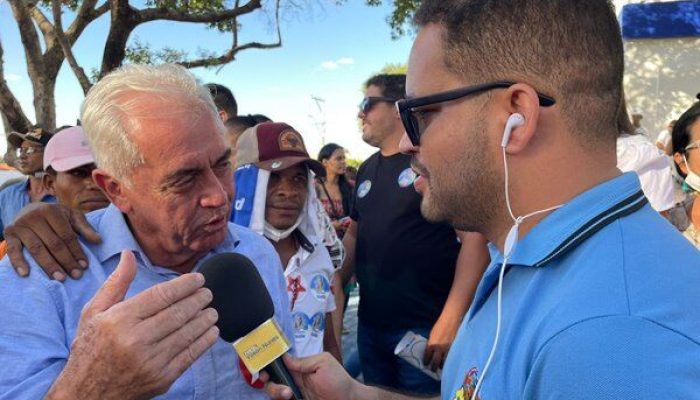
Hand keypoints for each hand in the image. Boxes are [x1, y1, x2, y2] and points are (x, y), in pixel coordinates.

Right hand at [4, 203, 100, 280]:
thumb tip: (99, 241)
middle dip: (66, 261)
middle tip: (75, 276)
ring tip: (60, 278)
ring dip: (49, 265)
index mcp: (52, 211)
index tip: (84, 266)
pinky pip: (13, 250)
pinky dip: (18, 262)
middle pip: (53, 243)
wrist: (28, 209)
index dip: (76, 251)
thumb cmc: (55, 216)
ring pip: (37, 249)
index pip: (67, 236)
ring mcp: (20, 225)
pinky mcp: (9, 233)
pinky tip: (26, 274)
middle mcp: (35, 216)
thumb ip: (84, 228)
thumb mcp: (71, 216)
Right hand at [45, 251, 218, 399]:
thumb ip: (116, 283)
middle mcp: (136, 340)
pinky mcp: (162, 379)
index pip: (162, 295)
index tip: (198, 278)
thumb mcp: (93, 312)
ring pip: (188, 333)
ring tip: (212, 310)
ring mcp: (151, 362)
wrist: (86, 393)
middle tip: (208, 293)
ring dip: (205, 319)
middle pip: (178, 313)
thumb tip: (129, 254)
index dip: (184, 285)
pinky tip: (211, 331)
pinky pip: (190, 355)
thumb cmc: (90, 348)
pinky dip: (204, 341)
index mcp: (119, 320)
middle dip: (199, 299)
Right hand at [263, 353, 359, 399]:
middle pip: (271, 379)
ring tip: (289, 394)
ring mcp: (294, 393)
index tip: (263, 367)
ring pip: (274, 392)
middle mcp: (294, 380)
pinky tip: (288, 398)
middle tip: (274, 384)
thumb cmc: (338, 380)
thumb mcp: (323, 363)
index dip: (267, 363)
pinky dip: (280, 399)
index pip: (278, 363)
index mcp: (299, 367)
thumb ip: (303, 361)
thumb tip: (284, 356)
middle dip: (269, 381)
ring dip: (275, 392)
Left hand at [423, 316, 460, 371]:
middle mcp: (439, 348)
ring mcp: (447, 349)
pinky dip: (448, 360)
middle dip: (433, 367)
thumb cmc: (440, 325)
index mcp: (432, 343)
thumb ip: (432, 342)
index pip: (427, 356)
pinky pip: (451, 357)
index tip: (425, 364)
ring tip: (440, 368)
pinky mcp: (454, 348)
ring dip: (442, 366)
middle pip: (435, 362)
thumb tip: (431, 349)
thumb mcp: (433, 334)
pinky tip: (448, 362)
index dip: (426, 361)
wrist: (451, 320)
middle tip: (432, 370)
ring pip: (444, 362)